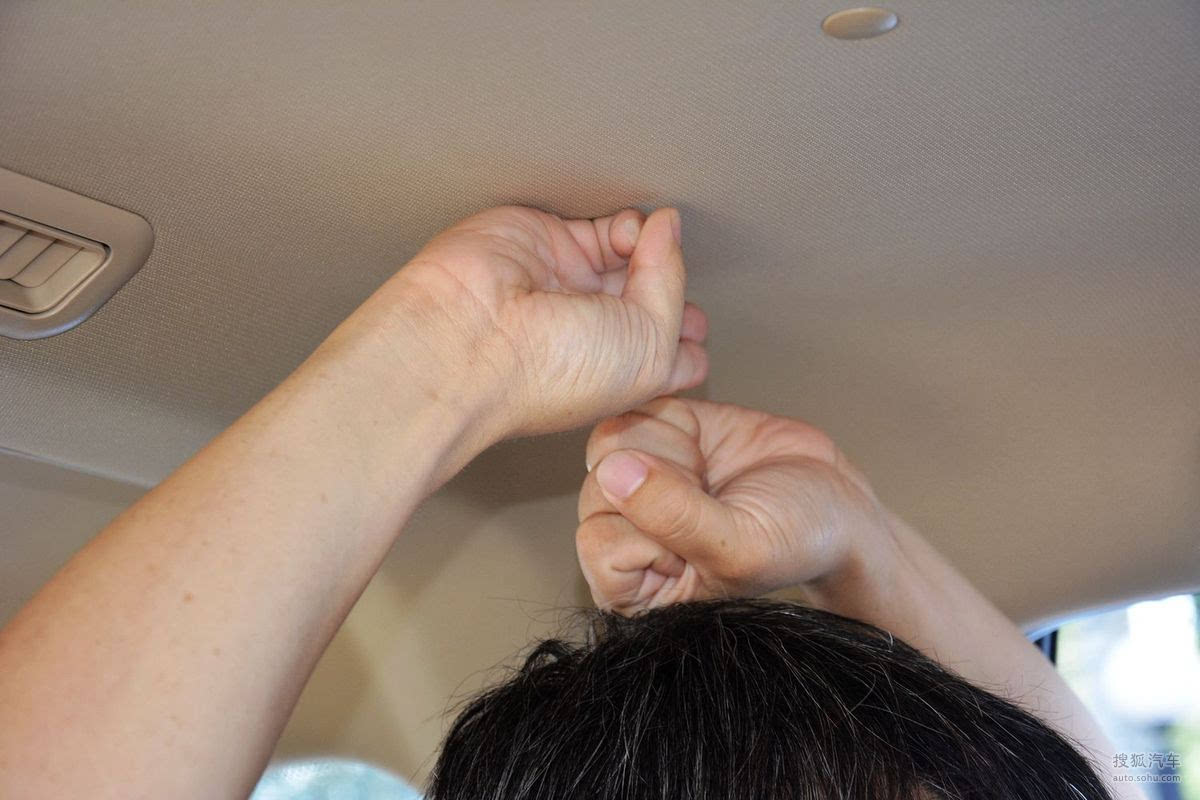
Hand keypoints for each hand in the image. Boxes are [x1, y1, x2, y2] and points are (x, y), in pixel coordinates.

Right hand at [354, 206, 707, 438]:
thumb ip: (671, 279)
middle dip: (674, 282)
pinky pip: (606, 222)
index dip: (692, 333)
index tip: (692, 324)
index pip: (679, 351)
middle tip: (667, 282)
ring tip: (639, 249)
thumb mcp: (651, 344)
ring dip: (650, 244)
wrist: (472, 337)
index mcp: (624, 377)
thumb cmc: (551, 372)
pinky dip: (625, 221)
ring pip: (638, 253)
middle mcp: (602, 333)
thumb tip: (669, 228)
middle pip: (663, 295)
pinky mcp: (553, 244)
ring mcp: (578, 286)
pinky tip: (624, 231)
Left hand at [575, 397, 899, 613]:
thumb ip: (674, 516)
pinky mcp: (655, 433)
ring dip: (668, 447)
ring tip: (707, 471)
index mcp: (636, 585)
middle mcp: (626, 532)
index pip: (596, 540)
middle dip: (662, 481)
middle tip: (712, 495)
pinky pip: (636, 408)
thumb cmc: (797, 543)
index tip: (699, 529)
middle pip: (598, 485)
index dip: (648, 523)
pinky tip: (705, 443)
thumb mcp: (740, 546)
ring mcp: (636, 478)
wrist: (838, 501)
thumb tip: (613, 471)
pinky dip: (676, 417)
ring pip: (609, 440)